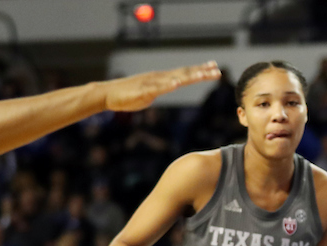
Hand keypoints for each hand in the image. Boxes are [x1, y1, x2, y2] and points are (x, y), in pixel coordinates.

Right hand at [101, 62, 220, 111]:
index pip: (185, 74)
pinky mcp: (143, 91)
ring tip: (204, 74)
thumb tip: (170, 87)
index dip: (200, 71)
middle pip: (184, 74)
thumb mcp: (150, 93)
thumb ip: (161, 90)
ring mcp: (151, 83)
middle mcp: (159, 78)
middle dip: (202, 72)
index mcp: (162, 79)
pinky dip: (167, 85)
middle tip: (218, 70)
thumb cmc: (128, 95)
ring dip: (189, 76)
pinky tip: (177, 83)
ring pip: (174, 79)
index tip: (214, 68)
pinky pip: (157, 88)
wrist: (108, 95)